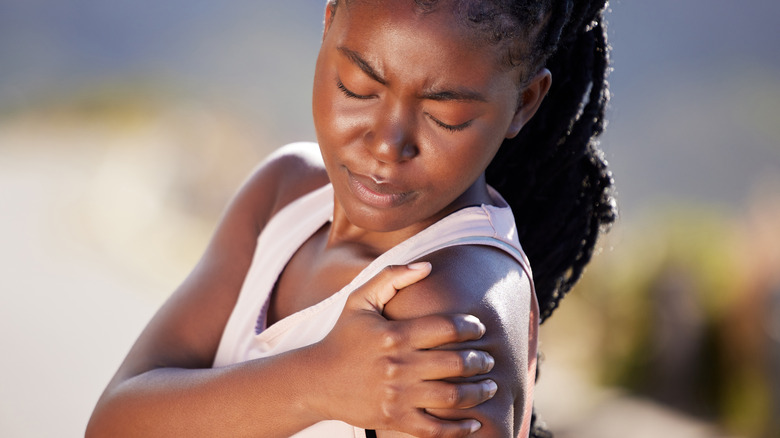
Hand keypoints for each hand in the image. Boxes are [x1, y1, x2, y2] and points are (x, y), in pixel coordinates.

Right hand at [310, 262, 495, 436]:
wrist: (316, 380)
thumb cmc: (342, 337)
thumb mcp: (359, 300)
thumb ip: (391, 277)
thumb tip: (427, 266)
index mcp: (394, 335)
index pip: (445, 328)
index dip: (469, 327)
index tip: (478, 329)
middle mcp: (398, 365)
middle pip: (454, 363)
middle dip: (480, 361)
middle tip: (489, 359)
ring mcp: (397, 395)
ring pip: (451, 396)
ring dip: (478, 391)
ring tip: (489, 385)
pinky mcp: (394, 419)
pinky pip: (434, 429)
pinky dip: (459, 430)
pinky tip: (475, 423)